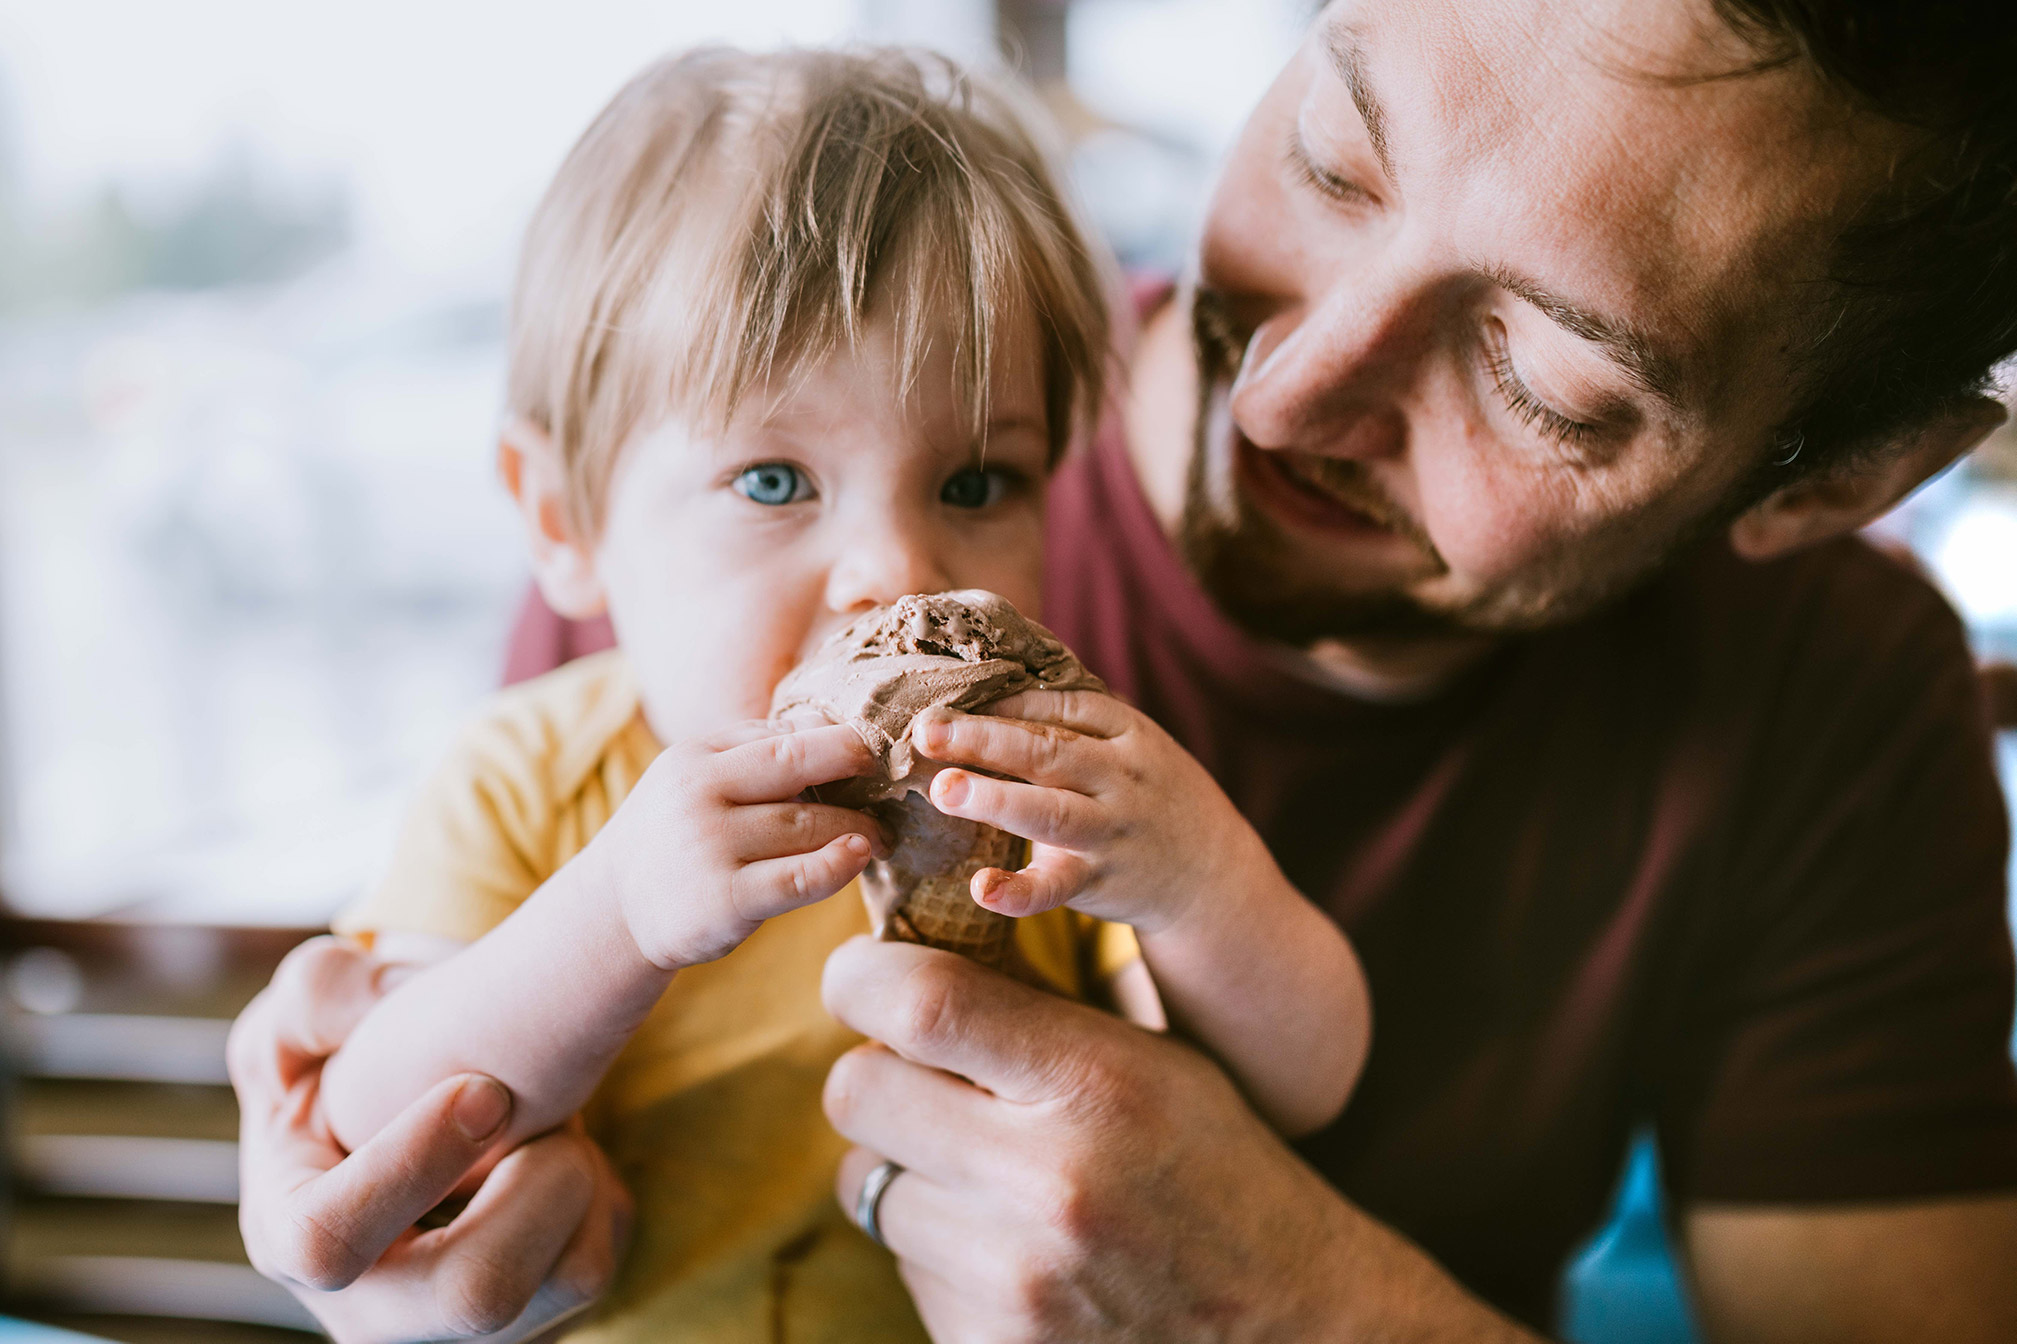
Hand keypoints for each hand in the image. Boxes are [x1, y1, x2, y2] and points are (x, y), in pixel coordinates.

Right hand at [229, 937, 632, 1342]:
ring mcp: (458, 1330)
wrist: (423, 1104)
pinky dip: (601, 1193)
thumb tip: (370, 1014)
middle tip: (544, 1107)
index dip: (409, 1167)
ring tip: (549, 1121)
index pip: (326, 1242)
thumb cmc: (354, 1058)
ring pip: (567, 1278)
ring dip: (576, 1174)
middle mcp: (374, 1310)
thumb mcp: (313, 1009)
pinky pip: (598, 1263)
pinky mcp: (534, 1320)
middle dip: (535, 1185)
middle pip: (476, 1294)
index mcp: (291, 1234)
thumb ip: (319, 993)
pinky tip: (559, 1155)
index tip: (482, 1090)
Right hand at [583, 719, 887, 968]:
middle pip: (795, 764)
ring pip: (805, 824)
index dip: (838, 740)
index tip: (877, 752)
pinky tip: (858, 857)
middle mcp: (697, 794)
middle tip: (895, 779)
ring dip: (857, 827)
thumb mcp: (696, 778)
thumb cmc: (675, 835)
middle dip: (854, 765)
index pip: (781, 736)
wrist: (613, 910)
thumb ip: (753, 748)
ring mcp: (709, 846)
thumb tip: (826, 720)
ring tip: (881, 834)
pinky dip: (837, 865)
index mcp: (695, 756)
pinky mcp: (724, 900)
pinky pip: (798, 877)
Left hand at [819, 937, 1537, 1343]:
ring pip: (865, 1180)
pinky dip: (934, 1244)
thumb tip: (897, 963)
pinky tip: (1005, 1242)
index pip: (923, 1003)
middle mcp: (1049, 1183)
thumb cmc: (1211, 1168)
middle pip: (858, 1090)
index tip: (861, 975)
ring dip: (903, 1164)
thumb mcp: (1149, 1063)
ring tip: (982, 1171)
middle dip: (875, 1071)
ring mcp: (1013, 1280)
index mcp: (1098, 1086)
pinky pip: (901, 1262)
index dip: (863, 976)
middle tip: (918, 1075)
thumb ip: (1029, 1015)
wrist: (1283, 1321)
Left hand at [914, 690, 1283, 932]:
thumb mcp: (1127, 743)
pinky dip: (1019, 892)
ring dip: (996, 799)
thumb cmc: (1146, 795)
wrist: (1211, 873)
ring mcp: (1110, 831)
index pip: (1059, 706)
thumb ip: (1070, 719)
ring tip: (944, 789)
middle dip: (985, 738)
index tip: (944, 697)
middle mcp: (1119, 777)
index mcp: (1124, 731)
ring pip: (1051, 812)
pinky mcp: (1099, 882)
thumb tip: (986, 683)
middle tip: (926, 731)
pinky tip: (981, 890)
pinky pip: (1057, 889)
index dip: (1001, 702)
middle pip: (1048, 750)